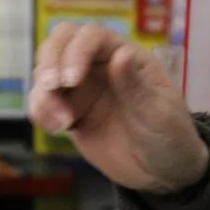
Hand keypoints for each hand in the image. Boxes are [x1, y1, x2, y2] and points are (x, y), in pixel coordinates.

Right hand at [29, 23, 209, 194]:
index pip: (90, 36)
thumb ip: (136, 86)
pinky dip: (39, 111)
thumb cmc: (169, 136)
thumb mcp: (158, 113)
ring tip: (60, 123)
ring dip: (43, 93)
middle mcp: (99, 65)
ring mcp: (81, 88)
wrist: (162, 172)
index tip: (71, 80)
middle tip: (52, 88)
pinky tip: (55, 128)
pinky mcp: (68, 111)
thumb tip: (120, 54)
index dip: (76, 51)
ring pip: (45, 71)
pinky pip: (42, 102)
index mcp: (125, 55)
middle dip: (50, 61)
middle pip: (60, 42)